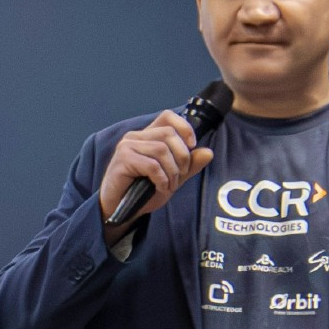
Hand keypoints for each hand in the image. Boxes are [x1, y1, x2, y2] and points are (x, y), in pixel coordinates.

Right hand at [98, 111, 214, 230]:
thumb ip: (189, 166)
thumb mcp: (172, 179)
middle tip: (180, 177)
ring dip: (172, 172)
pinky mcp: (122, 159)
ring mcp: (127, 146)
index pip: (168, 116)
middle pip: (169, 134)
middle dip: (182, 157)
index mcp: (147, 136)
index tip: (192, 146)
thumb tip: (208, 152)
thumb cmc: (142, 193)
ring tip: (170, 186)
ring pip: (162, 149)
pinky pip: (152, 165)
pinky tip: (160, 189)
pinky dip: (162, 179)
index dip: (184, 127)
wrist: (120, 211)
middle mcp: (136, 136)